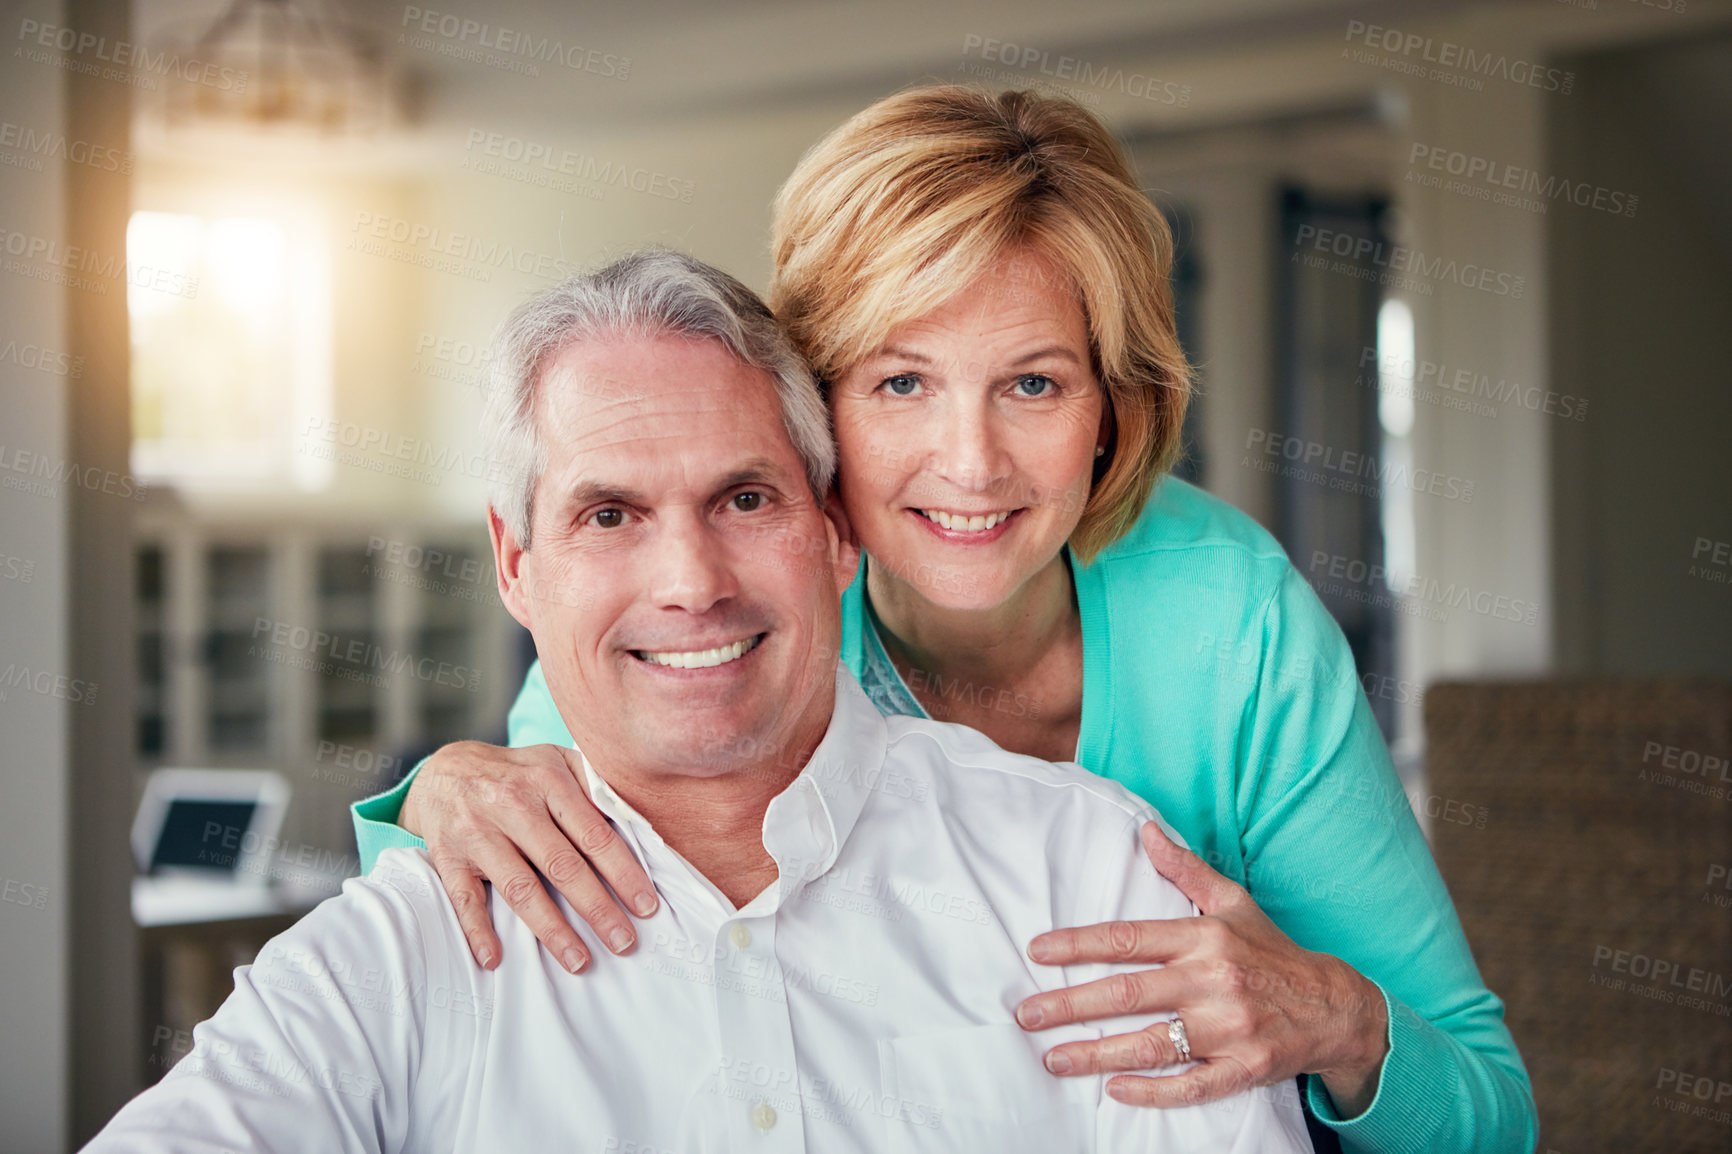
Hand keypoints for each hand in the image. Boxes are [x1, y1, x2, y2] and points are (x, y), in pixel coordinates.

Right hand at [400, 741, 658, 973]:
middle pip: (562, 866)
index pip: (594, 835)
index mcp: (549, 782)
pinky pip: (464, 898)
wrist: (445, 770)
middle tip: (624, 943)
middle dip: (597, 909)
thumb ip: (596, 787)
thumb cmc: (517, 774)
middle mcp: (513, 805)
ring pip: (520, 889)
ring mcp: (478, 832)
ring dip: (552, 930)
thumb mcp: (557, 763)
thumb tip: (641, 825)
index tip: (647, 906)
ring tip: (579, 961)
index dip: (624, 872)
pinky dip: (478, 930)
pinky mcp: (448, 856)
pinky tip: (495, 959)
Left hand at [1016, 821, 1388, 1115]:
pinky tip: (1115, 1090)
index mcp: (1205, 938)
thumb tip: (1146, 830)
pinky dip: (1153, 1091)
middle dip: (1071, 1005)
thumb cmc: (1273, 952)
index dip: (1079, 944)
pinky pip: (1192, 1086)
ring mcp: (1230, 1028)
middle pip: (1129, 993)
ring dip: (1097, 1054)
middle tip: (1026, 1015)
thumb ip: (1184, 870)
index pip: (1129, 938)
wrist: (1336, 1007)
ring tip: (1054, 1059)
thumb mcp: (1233, 902)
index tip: (1038, 951)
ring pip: (1152, 1044)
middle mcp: (1214, 981)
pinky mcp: (1245, 1069)